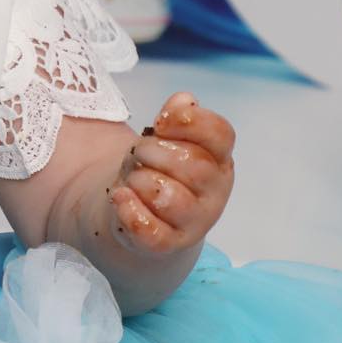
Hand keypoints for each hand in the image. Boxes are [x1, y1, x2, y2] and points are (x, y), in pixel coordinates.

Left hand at [109, 92, 234, 253]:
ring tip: (132, 178)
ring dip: (140, 180)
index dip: (191, 121)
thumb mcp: (163, 138)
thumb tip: (184, 100)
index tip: (161, 121)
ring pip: (170, 197)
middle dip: (154, 151)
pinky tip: (120, 196)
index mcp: (218, 158)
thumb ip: (174, 118)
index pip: (221, 134)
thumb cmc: (155, 169)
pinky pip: (150, 230)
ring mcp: (194, 221)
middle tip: (138, 152)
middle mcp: (214, 191)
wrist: (139, 215)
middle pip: (193, 165)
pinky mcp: (167, 243)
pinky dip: (129, 210)